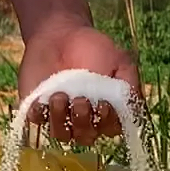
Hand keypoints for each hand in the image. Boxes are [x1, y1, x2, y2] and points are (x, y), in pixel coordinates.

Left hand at [18, 21, 140, 144]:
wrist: (60, 34)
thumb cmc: (93, 48)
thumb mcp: (119, 61)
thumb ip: (129, 84)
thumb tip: (132, 107)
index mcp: (107, 112)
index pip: (111, 128)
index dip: (107, 121)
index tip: (103, 104)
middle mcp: (84, 121)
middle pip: (86, 136)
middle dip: (83, 121)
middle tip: (80, 100)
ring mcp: (60, 118)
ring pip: (62, 134)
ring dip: (61, 120)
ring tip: (59, 96)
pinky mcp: (38, 110)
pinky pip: (37, 121)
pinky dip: (39, 114)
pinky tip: (41, 101)